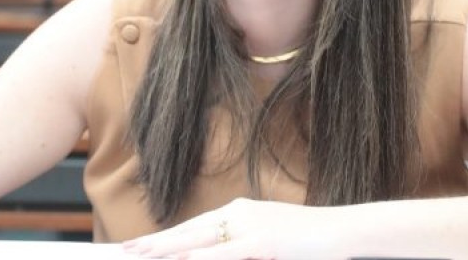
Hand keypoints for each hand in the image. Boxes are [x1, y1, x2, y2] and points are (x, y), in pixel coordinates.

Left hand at [123, 198, 338, 259]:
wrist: (342, 231)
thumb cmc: (308, 240)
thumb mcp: (267, 240)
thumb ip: (241, 247)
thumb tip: (209, 256)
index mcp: (240, 212)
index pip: (194, 226)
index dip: (166, 237)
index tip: (141, 245)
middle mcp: (240, 214)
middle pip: (189, 231)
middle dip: (155, 242)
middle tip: (125, 250)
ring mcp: (251, 227)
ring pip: (198, 240)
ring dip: (166, 249)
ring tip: (140, 255)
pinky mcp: (263, 244)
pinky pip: (225, 253)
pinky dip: (200, 257)